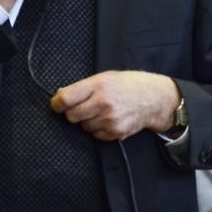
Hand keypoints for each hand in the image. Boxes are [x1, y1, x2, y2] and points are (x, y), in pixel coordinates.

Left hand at [50, 71, 180, 140]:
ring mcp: (109, 120)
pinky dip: (98, 129)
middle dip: (73, 113)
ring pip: (83, 127)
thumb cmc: (129, 85)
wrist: (154, 99)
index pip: (66, 98)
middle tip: (84, 107)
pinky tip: (108, 119)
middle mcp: (103, 104)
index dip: (56, 103)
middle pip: (71, 116)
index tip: (56, 104)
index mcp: (98, 85)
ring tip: (101, 111)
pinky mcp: (115, 133)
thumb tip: (60, 96)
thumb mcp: (106, 77)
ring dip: (87, 121)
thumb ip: (83, 86)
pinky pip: (95, 135)